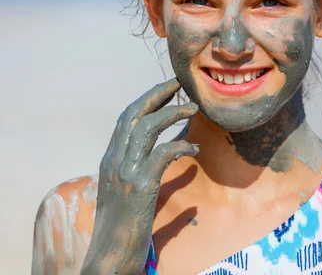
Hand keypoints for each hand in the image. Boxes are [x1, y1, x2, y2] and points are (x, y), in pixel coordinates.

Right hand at [81, 78, 198, 274]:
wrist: (110, 256)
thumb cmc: (123, 229)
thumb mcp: (131, 194)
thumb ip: (149, 173)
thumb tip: (180, 159)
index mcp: (110, 161)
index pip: (125, 120)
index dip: (146, 100)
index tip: (166, 88)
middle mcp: (113, 161)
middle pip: (133, 115)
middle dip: (157, 94)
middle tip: (179, 83)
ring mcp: (125, 172)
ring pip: (146, 128)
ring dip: (172, 113)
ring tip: (193, 109)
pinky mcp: (139, 186)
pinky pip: (161, 154)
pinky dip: (179, 145)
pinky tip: (194, 148)